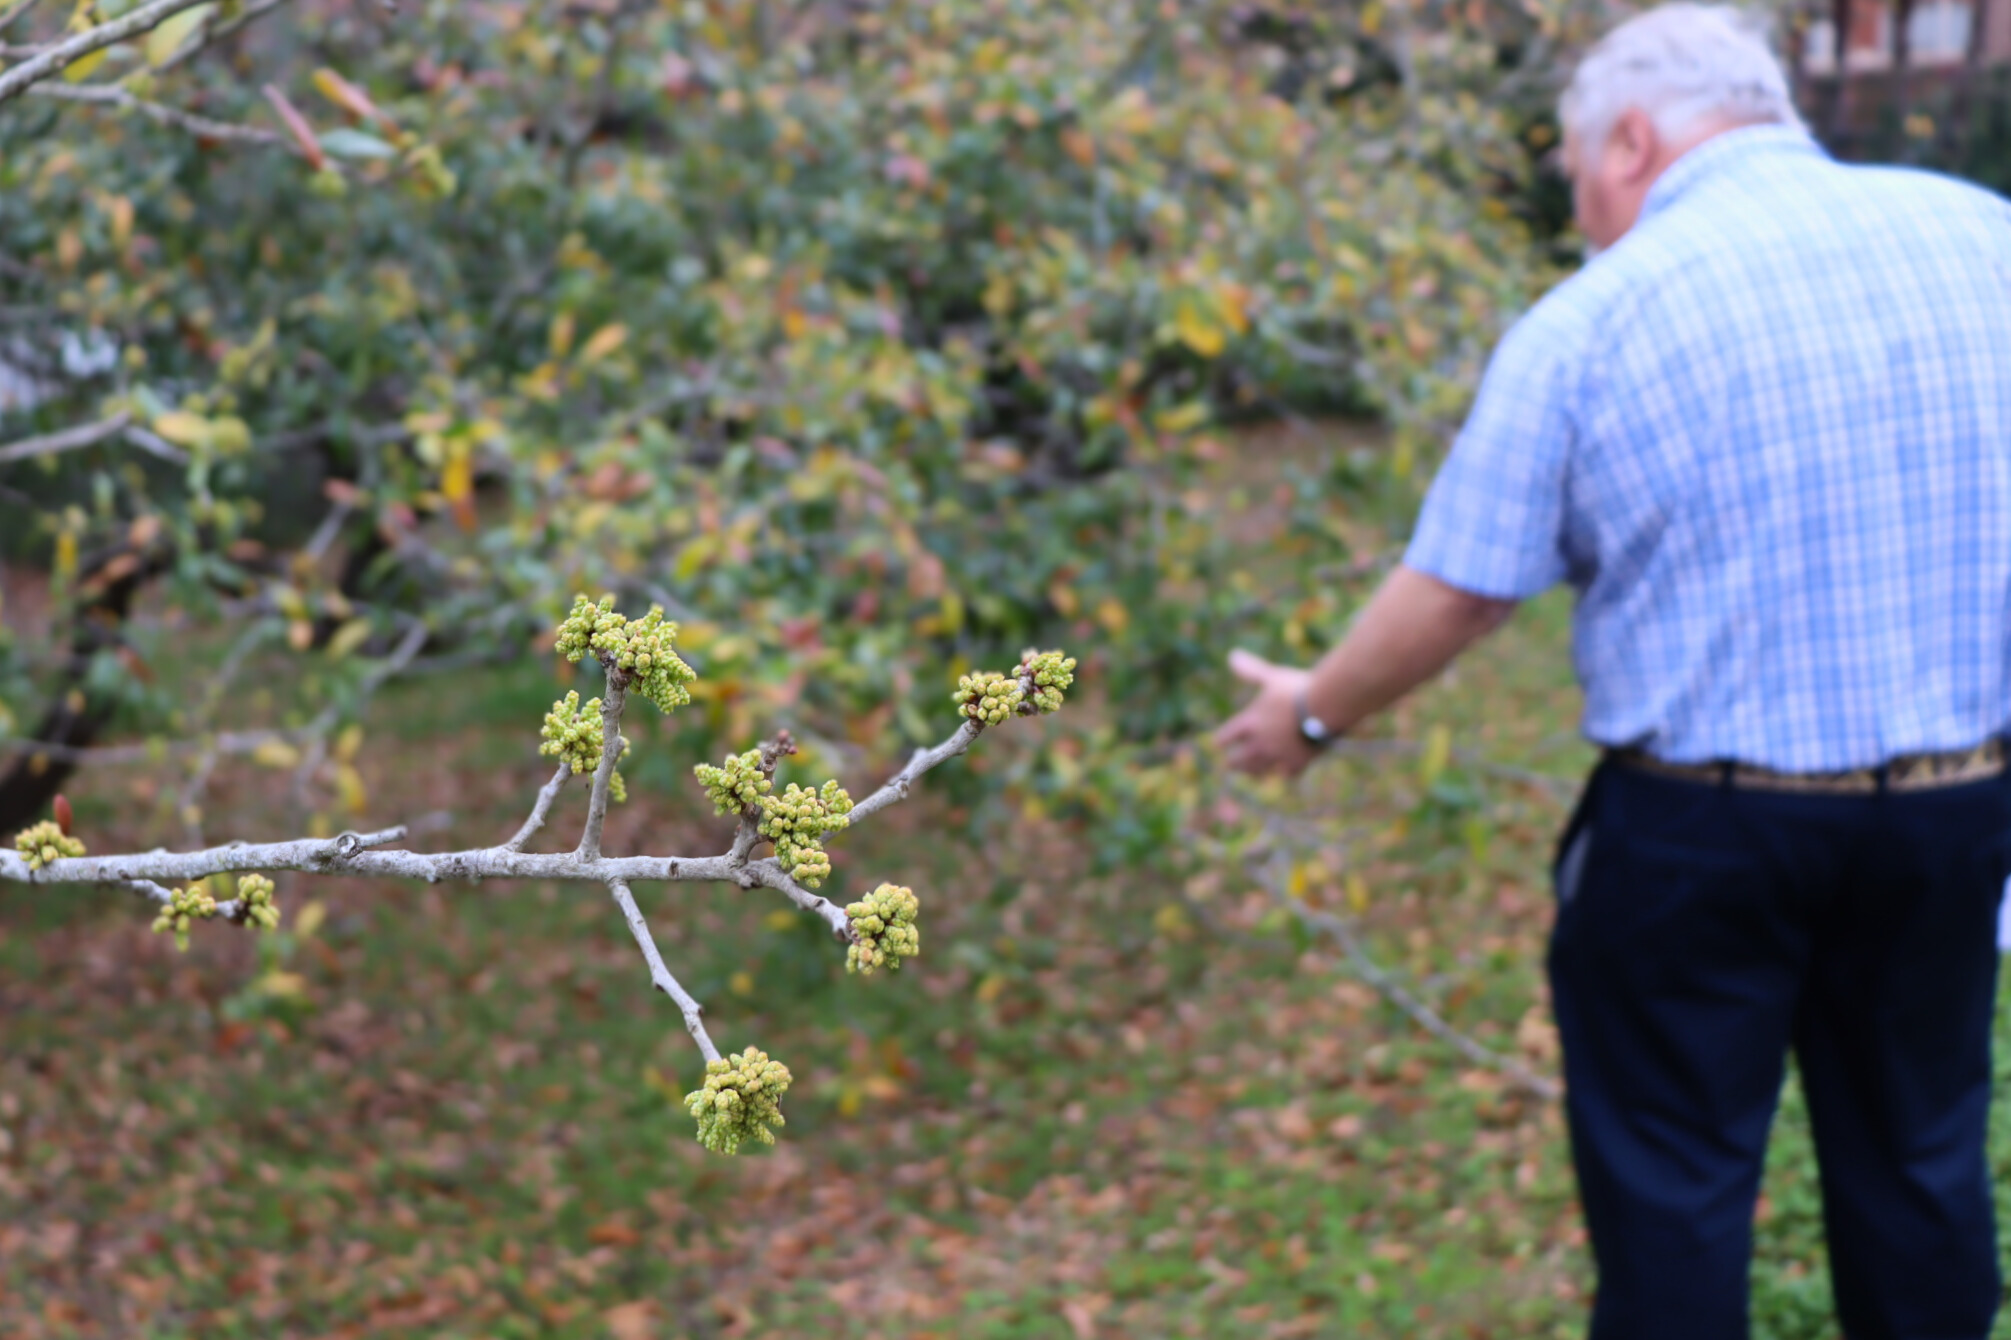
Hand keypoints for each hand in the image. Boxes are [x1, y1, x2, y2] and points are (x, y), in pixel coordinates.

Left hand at [1213, 648, 1319, 777]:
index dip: (1222, 740)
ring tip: (1254, 773)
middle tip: (1231, 764)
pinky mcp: (1297, 763)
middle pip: (1238, 761)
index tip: (1219, 743)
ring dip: (1255, 771)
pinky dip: (1286, 772)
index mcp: (1249, 723)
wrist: (1326, 706)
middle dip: (1235, 762)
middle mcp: (1259, 743)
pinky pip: (1287, 774)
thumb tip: (1232, 655)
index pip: (1225, 737)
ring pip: (1259, 771)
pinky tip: (1286, 771)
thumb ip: (1251, 670)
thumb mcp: (1272, 677)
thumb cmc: (1298, 688)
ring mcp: (1277, 755)